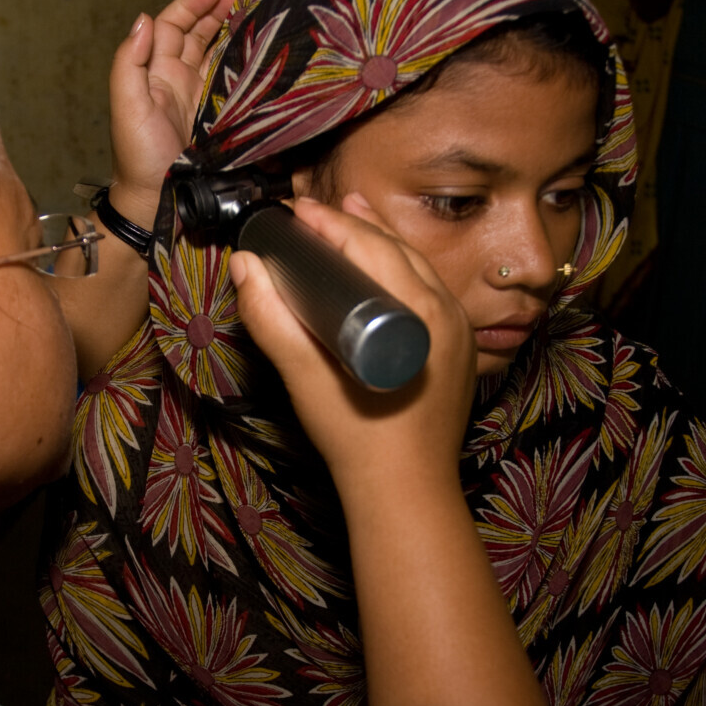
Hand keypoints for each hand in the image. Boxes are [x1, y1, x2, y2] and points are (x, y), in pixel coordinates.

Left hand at [108, 0, 237, 221]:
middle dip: (218, 11)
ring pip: (217, 52)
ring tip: (257, 14)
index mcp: (153, 71)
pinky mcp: (219, 115)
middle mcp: (176, 79)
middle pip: (197, 33)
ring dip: (234, 31)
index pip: (171, 25)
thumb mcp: (126, 106)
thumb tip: (144, 18)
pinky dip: (245, 61)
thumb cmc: (138, 157)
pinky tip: (262, 50)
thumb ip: (129, 62)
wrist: (158, 201)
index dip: (192, 4)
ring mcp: (199, 97)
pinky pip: (232, 80)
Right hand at [228, 194, 475, 484]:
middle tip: (312, 211)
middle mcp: (448, 313)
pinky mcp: (459, 350)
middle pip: (397, 250)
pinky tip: (382, 262)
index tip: (296, 211)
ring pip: (417, 267)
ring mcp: (460, 332)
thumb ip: (273, 321)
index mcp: (419, 313)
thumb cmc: (356, 439)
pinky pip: (429, 292)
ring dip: (379, 240)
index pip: (371, 247)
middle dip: (353, 224)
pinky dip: (401, 268)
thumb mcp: (306, 378)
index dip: (331, 223)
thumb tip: (245, 265)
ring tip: (348, 214)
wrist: (405, 494)